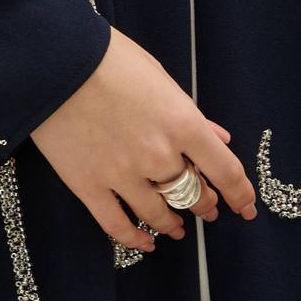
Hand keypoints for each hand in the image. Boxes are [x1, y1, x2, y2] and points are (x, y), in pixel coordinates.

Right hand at [30, 25, 258, 250]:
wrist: (54, 62)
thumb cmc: (109, 59)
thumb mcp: (160, 78)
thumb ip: (192, 114)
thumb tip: (218, 137)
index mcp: (183, 124)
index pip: (225, 171)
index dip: (240, 194)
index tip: (246, 207)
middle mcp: (159, 156)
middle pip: (193, 195)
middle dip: (205, 204)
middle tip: (207, 208)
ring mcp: (123, 175)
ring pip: (159, 214)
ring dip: (173, 223)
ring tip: (177, 228)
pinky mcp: (89, 186)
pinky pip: (118, 225)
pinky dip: (136, 238)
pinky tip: (146, 241)